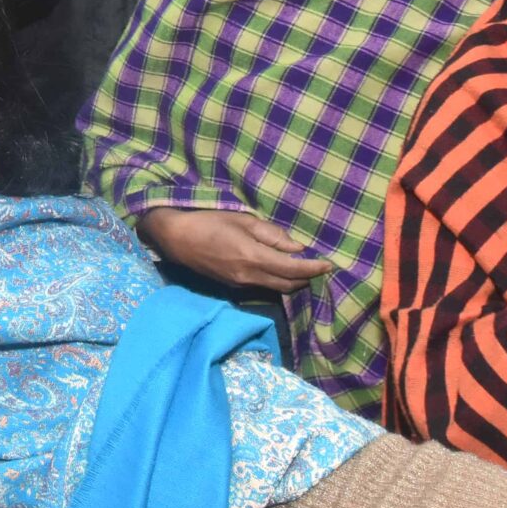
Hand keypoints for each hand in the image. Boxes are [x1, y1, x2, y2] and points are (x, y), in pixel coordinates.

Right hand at [141, 207, 330, 292]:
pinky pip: (262, 286)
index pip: (293, 269)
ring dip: (292, 281)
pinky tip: (279, 269)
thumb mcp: (243, 220)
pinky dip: (277, 280)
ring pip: (276, 287)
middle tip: (319, 266)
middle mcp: (250, 277)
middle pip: (288, 284)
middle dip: (306, 277)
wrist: (177, 239)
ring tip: (303, 268)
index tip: (329, 265)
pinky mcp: (233, 286)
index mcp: (254, 258)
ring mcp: (241, 285)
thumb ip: (272, 235)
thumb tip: (297, 248)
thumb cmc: (210, 221)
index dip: (314, 269)